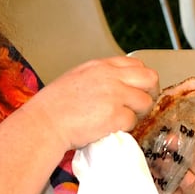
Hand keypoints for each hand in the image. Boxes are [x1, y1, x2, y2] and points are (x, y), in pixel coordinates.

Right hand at [33, 56, 158, 150]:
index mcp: (100, 66)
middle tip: (141, 106)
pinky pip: (133, 121)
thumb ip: (100, 78)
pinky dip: (126, 128)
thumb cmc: (54, 106)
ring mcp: (114, 95)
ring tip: (124, 120)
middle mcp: (110, 77)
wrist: (44, 123)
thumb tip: (118, 85)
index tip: (138, 90)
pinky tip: (112, 128)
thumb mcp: (77, 78)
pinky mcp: (115, 115)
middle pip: (150, 78)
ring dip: (138, 113)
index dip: (141, 80)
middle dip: (150, 93)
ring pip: (145, 102)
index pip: (136, 65)